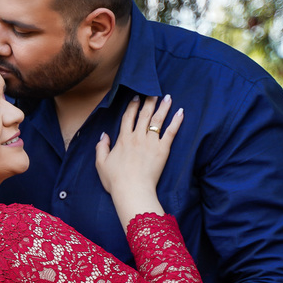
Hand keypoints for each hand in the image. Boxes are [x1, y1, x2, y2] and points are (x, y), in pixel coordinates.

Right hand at [95, 95, 183, 228]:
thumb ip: (101, 147)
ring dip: (163, 107)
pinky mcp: (163, 150)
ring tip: (168, 97)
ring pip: (158, 120)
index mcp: (123, 139)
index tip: (136, 97)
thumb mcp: (101, 164)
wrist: (132, 191)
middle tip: (153, 91)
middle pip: (144, 115)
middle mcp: (137, 137)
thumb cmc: (116, 181)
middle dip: (149, 101)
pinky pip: (171, 132)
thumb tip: (104, 135)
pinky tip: (181, 112)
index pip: (128, 117)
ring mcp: (151, 143)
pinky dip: (176, 121)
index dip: (132, 106)